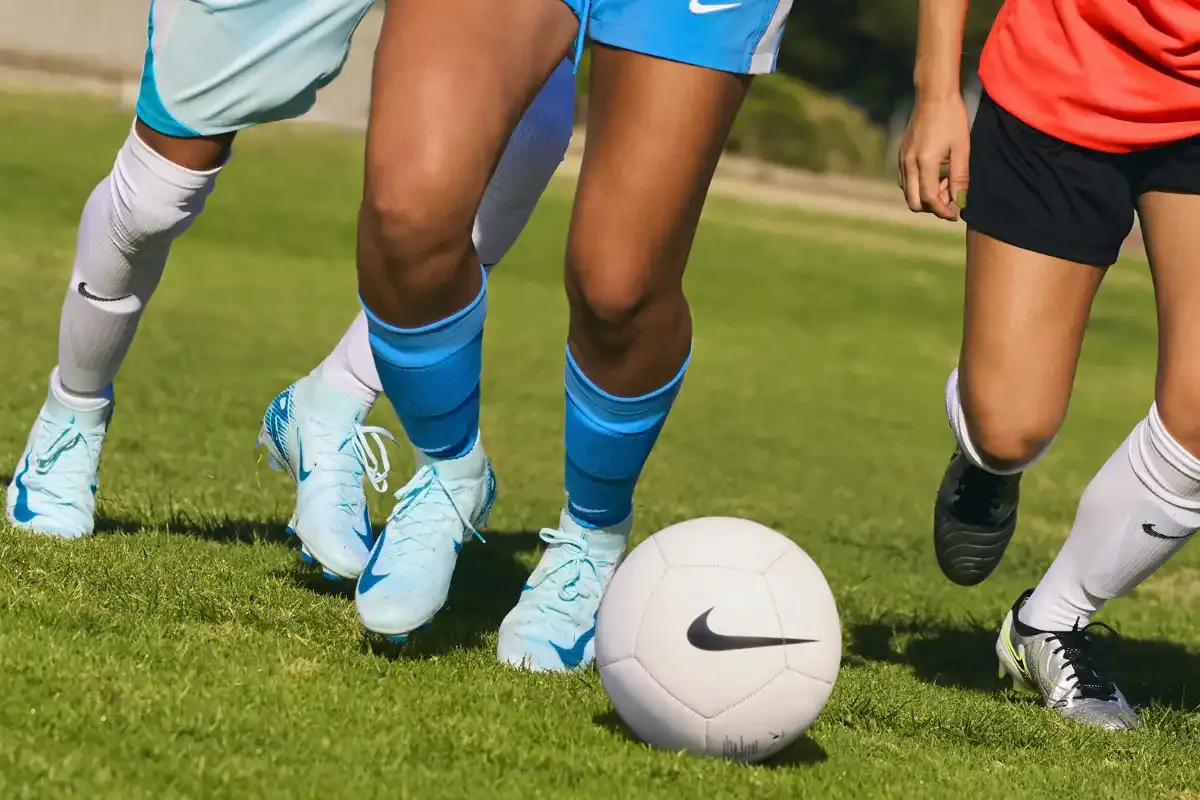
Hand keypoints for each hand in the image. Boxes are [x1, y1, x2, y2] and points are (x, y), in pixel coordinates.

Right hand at [898, 95, 969, 220]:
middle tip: (950, 199)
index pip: (929, 199)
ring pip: (908, 192)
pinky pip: (906, 180)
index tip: (955, 214)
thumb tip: (961, 202)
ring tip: (945, 182)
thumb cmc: (952, 119)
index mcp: (924, 162)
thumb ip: (960, 177)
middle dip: (932, 207)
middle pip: (913, 202)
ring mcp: (902, 159)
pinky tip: (935, 173)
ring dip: (925, 195)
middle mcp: (908, 163)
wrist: (933, 96)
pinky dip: (919, 185)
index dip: (943, 211)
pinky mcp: (901, 155)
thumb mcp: (962, 149)